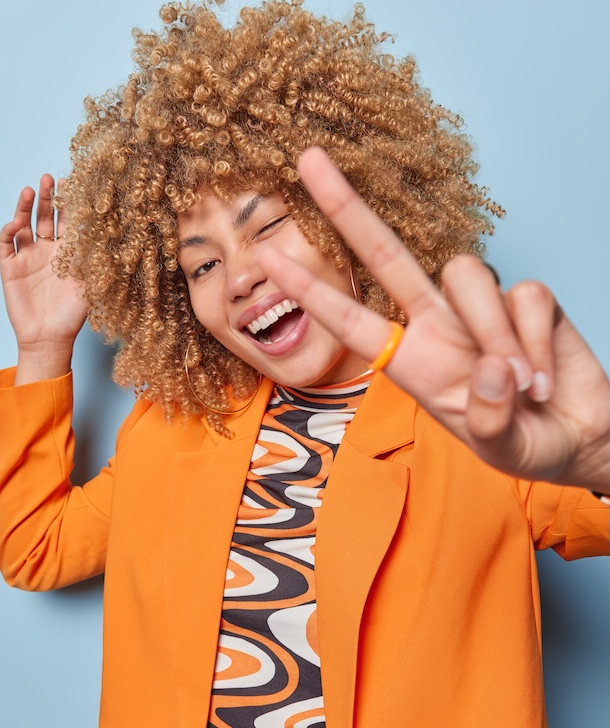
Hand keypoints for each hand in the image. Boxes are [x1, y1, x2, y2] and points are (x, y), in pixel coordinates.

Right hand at [0, 175, 87, 381]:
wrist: (49, 338)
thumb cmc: (72, 316)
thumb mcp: (92, 286)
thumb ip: (101, 262)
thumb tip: (119, 239)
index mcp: (68, 253)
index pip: (68, 222)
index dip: (69, 204)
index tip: (73, 184)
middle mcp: (47, 251)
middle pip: (45, 217)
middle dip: (47, 197)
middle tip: (49, 178)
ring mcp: (27, 257)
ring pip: (24, 224)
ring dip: (25, 207)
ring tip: (30, 190)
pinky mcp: (9, 267)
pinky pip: (5, 244)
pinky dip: (8, 231)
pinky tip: (16, 223)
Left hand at [260, 148, 609, 492]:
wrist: (578, 437)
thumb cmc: (524, 444)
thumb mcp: (498, 448)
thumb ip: (489, 418)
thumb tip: (492, 366)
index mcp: (412, 363)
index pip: (351, 320)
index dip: (312, 291)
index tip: (270, 259)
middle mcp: (437, 325)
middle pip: (386, 254)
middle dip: (347, 208)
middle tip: (308, 159)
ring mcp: (481, 308)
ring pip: (467, 276)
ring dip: (496, 334)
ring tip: (522, 389)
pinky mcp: (527, 298)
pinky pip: (525, 295)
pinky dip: (536, 341)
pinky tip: (542, 380)